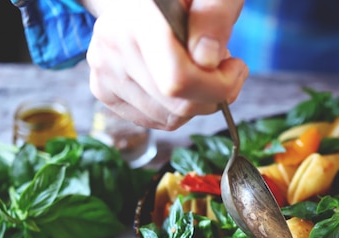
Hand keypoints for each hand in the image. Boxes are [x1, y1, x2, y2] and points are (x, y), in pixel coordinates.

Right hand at [85, 0, 247, 129]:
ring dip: (198, 103)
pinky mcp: (103, 91)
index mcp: (139, 15)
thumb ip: (215, 18)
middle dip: (214, 95)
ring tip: (198, 69)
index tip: (235, 67)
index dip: (219, 85)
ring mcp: (103, 70)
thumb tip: (207, 61)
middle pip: (178, 104)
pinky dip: (179, 110)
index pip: (178, 79)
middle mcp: (112, 43)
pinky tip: (182, 83)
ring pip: (169, 118)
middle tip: (224, 68)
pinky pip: (155, 121)